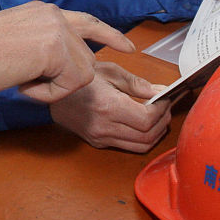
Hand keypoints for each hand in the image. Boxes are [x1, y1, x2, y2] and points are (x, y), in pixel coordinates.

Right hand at [0, 2, 133, 103]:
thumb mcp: (13, 39)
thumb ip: (39, 43)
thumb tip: (55, 63)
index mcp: (43, 11)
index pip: (87, 20)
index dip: (109, 35)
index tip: (127, 47)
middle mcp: (54, 15)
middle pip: (86, 56)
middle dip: (66, 79)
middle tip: (25, 81)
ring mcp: (57, 29)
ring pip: (82, 72)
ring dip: (53, 88)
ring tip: (21, 80)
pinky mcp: (56, 48)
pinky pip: (71, 84)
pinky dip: (47, 94)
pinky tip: (22, 84)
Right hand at [49, 61, 172, 151]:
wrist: (54, 94)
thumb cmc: (80, 80)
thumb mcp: (109, 72)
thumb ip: (136, 83)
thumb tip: (160, 91)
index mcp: (108, 107)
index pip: (147, 119)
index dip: (162, 110)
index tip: (166, 98)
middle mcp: (104, 127)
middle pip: (147, 136)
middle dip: (163, 122)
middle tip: (166, 107)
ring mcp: (100, 138)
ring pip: (140, 147)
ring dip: (155, 134)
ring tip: (159, 117)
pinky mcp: (98, 143)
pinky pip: (128, 146)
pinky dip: (142, 138)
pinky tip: (145, 125)